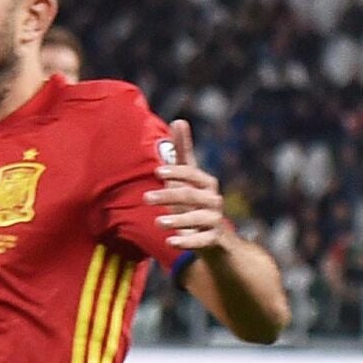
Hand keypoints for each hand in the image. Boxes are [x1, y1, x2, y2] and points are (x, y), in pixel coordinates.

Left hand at [145, 120, 227, 250]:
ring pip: (198, 218)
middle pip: (190, 195)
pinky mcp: (214, 239)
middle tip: (145, 198)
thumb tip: (179, 120)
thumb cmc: (196, 202)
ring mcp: (215, 220)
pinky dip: (187, 242)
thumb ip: (183, 152)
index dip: (176, 172)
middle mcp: (213, 199)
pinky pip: (202, 241)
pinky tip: (171, 242)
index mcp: (206, 183)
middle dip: (168, 196)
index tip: (158, 172)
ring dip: (178, 220)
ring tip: (157, 222)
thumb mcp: (188, 178)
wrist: (217, 238)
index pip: (191, 173)